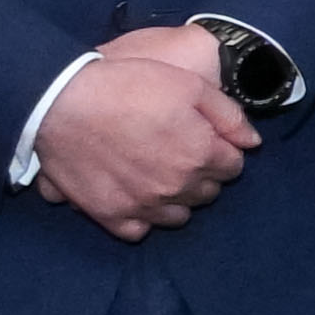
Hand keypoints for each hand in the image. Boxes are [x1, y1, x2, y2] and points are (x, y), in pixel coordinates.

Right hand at [37, 27, 259, 236]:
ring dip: (175, 198)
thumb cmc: (128, 85)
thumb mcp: (189, 84)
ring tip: (158, 174)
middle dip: (202, 174)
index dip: (222, 150)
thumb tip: (252, 142)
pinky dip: (141, 217)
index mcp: (201, 154)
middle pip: (207, 193)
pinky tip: (135, 195)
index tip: (206, 140)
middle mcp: (176, 186)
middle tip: (180, 153)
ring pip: (177, 216)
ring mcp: (143, 205)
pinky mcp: (111, 215)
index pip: (233, 167)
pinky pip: (139, 230)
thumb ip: (228, 115)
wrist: (63, 101)